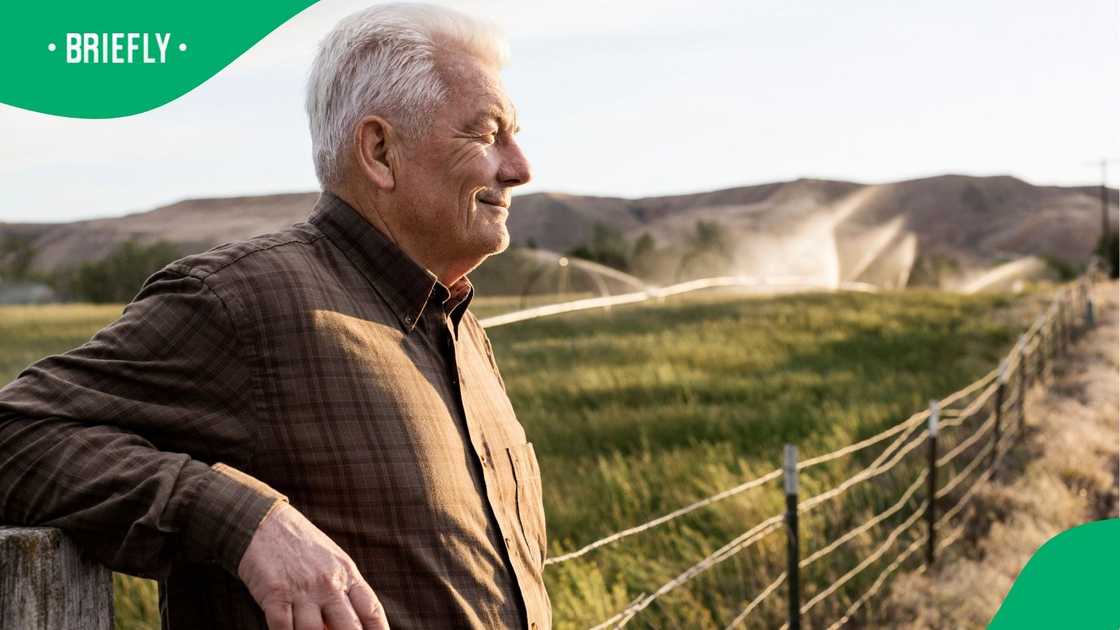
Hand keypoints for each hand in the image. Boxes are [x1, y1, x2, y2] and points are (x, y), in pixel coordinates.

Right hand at [238, 502, 389, 629]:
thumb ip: (343, 592)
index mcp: (347, 573)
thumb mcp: (332, 562)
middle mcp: (328, 583)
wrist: (265, 523)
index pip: (370, 609)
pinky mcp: (275, 595)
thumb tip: (345, 626)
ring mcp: (302, 590)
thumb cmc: (302, 546)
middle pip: (349, 627)